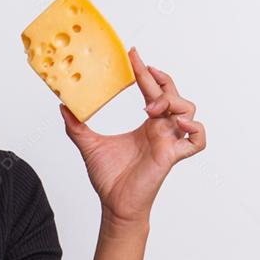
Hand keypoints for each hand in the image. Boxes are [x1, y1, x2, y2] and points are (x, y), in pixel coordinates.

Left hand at [59, 46, 205, 223]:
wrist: (114, 205)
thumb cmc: (109, 179)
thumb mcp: (88, 144)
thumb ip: (76, 125)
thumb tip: (62, 106)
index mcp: (146, 125)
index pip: (152, 90)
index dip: (146, 71)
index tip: (134, 55)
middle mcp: (161, 130)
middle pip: (173, 94)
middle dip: (160, 80)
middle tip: (144, 71)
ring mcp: (169, 142)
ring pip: (188, 110)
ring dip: (173, 102)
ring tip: (150, 107)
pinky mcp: (172, 156)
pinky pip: (197, 141)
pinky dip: (193, 129)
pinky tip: (176, 124)